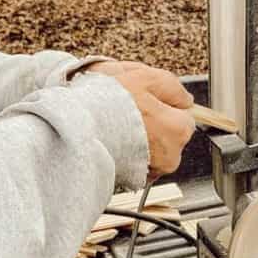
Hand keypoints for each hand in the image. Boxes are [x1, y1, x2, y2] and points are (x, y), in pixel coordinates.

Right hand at [87, 61, 194, 177]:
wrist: (72, 127)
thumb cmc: (107, 102)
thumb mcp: (145, 77)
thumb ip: (172, 87)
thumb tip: (185, 98)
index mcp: (179, 130)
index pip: (184, 115)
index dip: (165, 104)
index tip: (147, 99)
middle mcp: (170, 156)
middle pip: (168, 134)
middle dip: (154, 122)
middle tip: (129, 109)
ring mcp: (151, 171)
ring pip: (152, 148)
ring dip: (140, 137)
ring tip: (117, 123)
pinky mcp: (131, 179)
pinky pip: (136, 160)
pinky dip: (128, 151)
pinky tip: (114, 138)